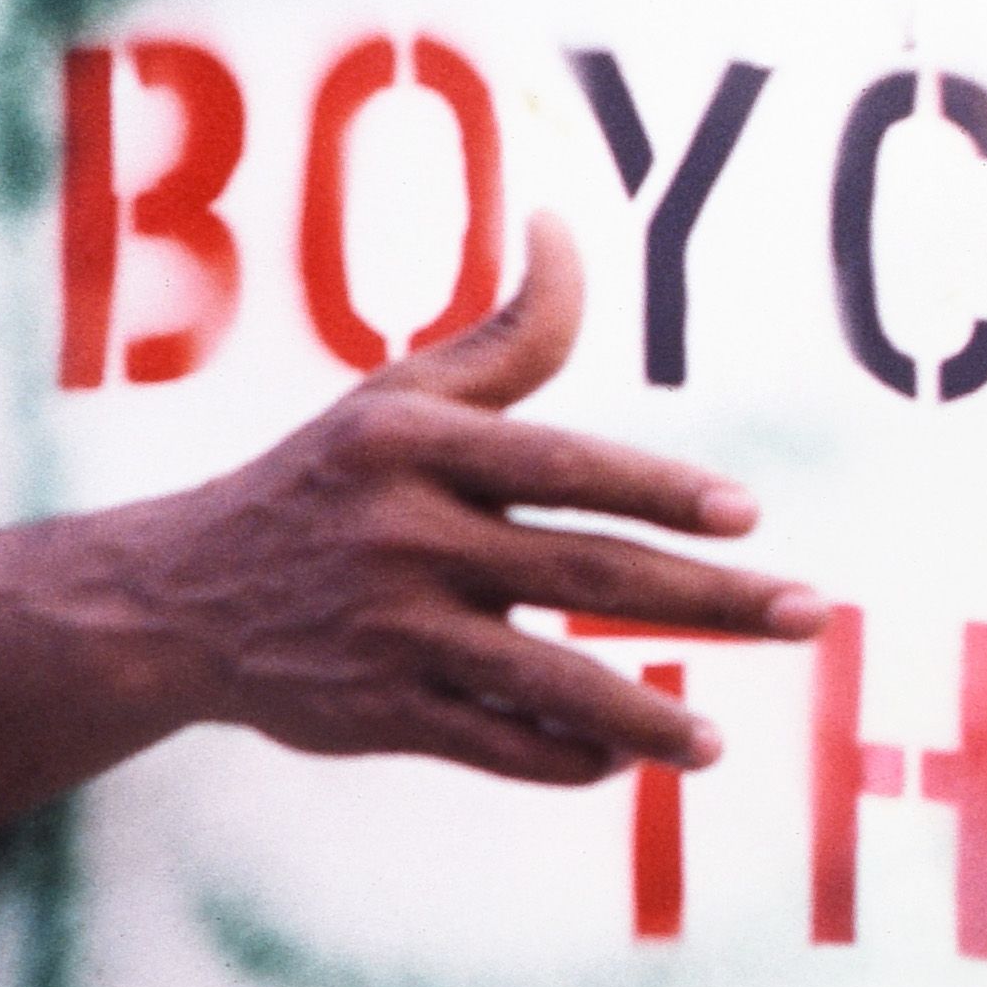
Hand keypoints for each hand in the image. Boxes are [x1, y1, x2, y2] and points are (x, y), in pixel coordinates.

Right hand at [130, 212, 819, 784]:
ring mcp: (391, 631)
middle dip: (708, 599)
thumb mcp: (398, 395)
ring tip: (715, 741)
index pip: (562, 465)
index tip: (749, 513)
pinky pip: (492, 742)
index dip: (660, 488)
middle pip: (584, 574)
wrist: (177, 598)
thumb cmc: (323, 481)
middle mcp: (405, 536)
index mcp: (415, 444)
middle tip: (809, 613)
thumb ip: (506, 336)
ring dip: (643, 717)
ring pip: (544, 682)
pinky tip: (622, 758)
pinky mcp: (377, 712)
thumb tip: (562, 228)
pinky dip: (561, 756)